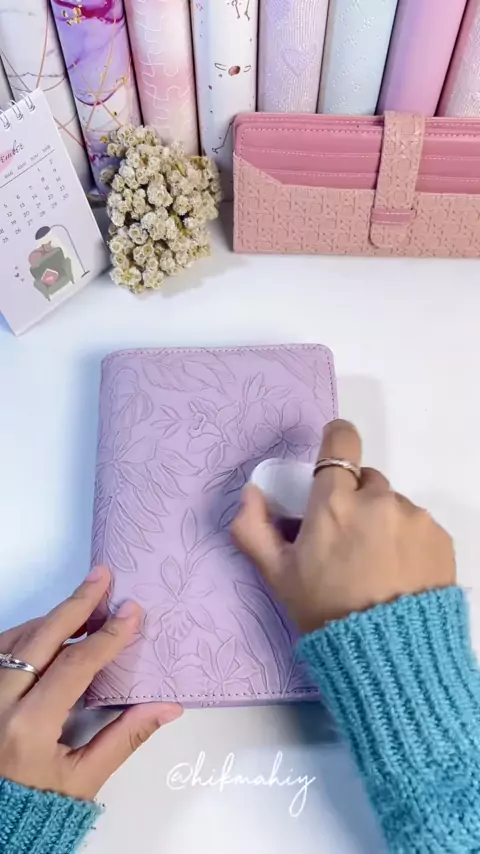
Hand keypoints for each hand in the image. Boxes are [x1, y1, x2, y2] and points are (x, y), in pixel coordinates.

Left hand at [0, 566, 181, 799]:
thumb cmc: (36, 807)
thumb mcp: (84, 779)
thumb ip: (125, 737)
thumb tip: (167, 706)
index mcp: (28, 727)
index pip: (74, 665)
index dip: (107, 636)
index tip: (132, 612)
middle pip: (41, 637)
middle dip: (76, 603)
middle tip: (102, 577)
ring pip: (18, 638)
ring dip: (53, 618)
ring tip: (86, 601)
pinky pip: (2, 649)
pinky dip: (28, 633)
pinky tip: (50, 627)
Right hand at [232, 420, 455, 632]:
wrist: (389, 654)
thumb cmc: (325, 611)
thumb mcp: (277, 576)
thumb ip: (253, 528)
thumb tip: (251, 493)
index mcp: (335, 502)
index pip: (341, 439)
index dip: (336, 443)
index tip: (333, 465)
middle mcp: (378, 499)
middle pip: (365, 480)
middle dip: (354, 501)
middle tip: (347, 542)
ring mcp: (413, 516)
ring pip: (392, 504)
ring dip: (382, 523)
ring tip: (376, 566)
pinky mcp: (439, 536)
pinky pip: (417, 525)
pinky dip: (407, 541)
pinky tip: (398, 574)